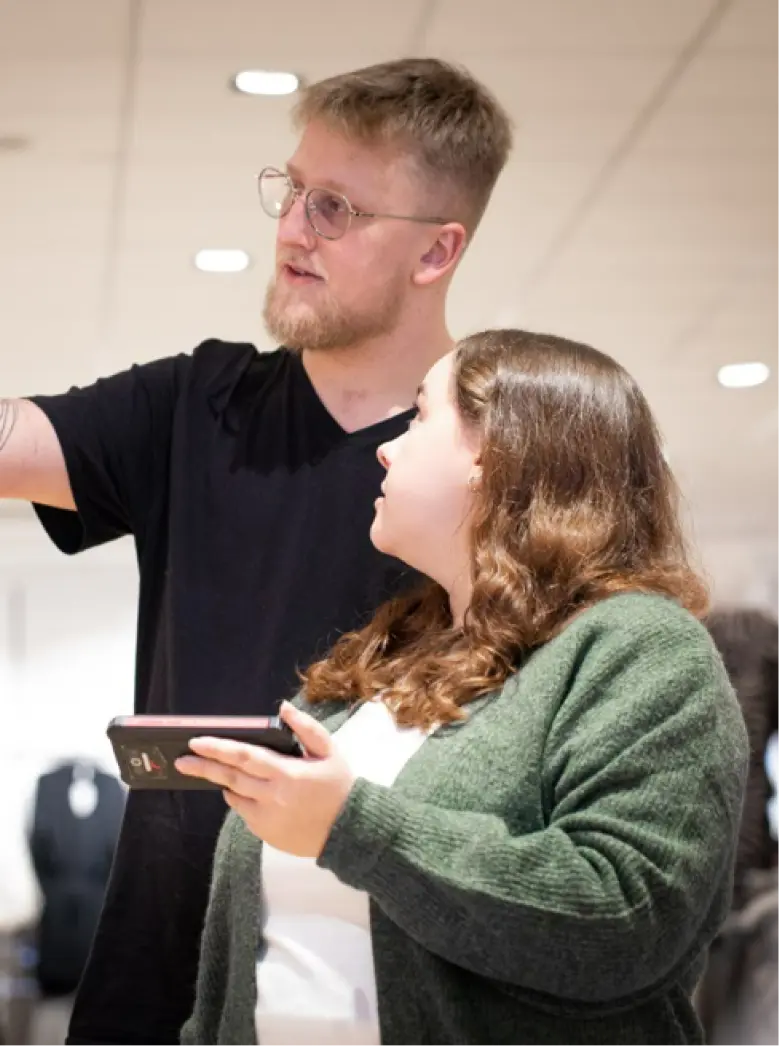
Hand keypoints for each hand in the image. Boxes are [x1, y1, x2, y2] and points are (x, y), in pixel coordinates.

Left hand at [175, 701, 355, 857]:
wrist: (349, 830)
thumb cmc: (339, 787)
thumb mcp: (329, 751)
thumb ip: (306, 728)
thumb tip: (284, 708)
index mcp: (286, 773)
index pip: (244, 756)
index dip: (217, 748)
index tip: (195, 742)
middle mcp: (272, 797)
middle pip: (229, 778)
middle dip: (203, 767)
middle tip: (182, 760)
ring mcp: (266, 819)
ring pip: (234, 797)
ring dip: (225, 783)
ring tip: (220, 772)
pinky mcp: (265, 834)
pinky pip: (244, 813)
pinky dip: (242, 800)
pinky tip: (250, 792)